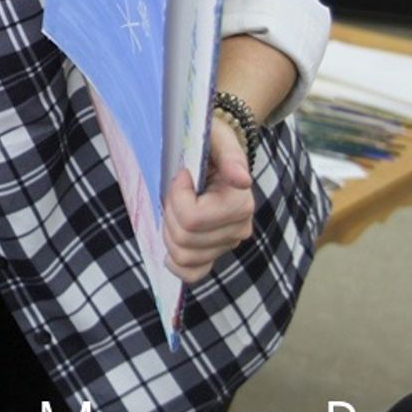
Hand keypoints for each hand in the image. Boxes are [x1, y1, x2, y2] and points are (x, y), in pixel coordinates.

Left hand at [163, 117, 255, 282]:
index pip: (192, 218)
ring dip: (169, 232)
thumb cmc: (212, 143)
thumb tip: (241, 179)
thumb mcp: (218, 139)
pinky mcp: (215, 251)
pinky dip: (177, 263)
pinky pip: (193, 272)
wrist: (216, 151)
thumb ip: (230, 157)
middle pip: (184, 239)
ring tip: (176, 207)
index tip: (182, 174)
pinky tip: (171, 242)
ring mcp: (227, 243)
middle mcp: (239, 228)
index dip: (176, 196)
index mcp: (240, 203)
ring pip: (183, 256)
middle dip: (170, 213)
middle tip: (175, 190)